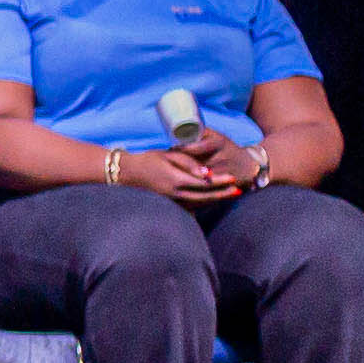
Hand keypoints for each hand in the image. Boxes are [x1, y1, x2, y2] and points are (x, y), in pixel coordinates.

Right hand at [136, 138, 251, 205]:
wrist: (126, 173)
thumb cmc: (147, 160)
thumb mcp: (168, 156)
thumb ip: (189, 163)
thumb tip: (207, 173)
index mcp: (176, 180)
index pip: (204, 183)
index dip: (220, 182)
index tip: (233, 179)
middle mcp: (175, 194)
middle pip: (205, 197)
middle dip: (222, 194)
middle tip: (238, 191)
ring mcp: (171, 201)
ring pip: (199, 203)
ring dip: (214, 200)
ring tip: (228, 195)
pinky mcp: (168, 203)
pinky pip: (190, 206)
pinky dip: (202, 203)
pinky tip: (210, 200)